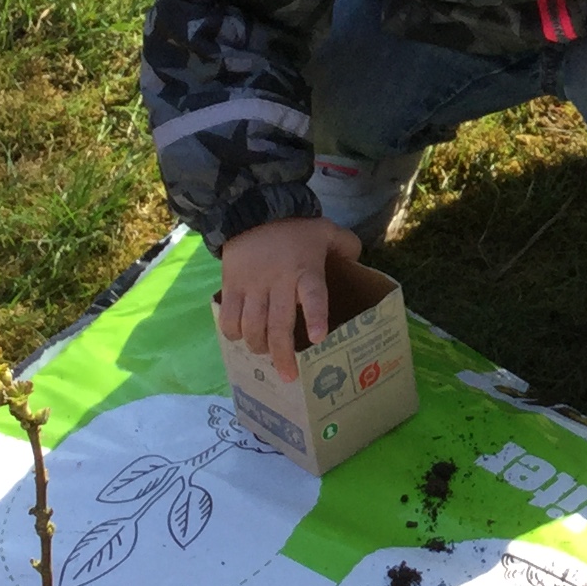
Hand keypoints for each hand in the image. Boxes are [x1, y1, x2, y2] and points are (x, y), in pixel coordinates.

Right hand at [216, 214, 363, 381]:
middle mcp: (278, 281)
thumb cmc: (295, 228)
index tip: (318, 338)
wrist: (253, 209)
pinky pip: (228, 318)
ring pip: (252, 327)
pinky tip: (242, 337)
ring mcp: (252, 286)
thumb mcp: (326, 230)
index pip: (313, 295)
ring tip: (265, 354)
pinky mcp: (231, 286)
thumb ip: (346, 245)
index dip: (315, 317)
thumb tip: (358, 262)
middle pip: (278, 325)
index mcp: (305, 270)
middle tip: (288, 376)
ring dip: (258, 347)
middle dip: (282, 355)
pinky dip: (234, 333)